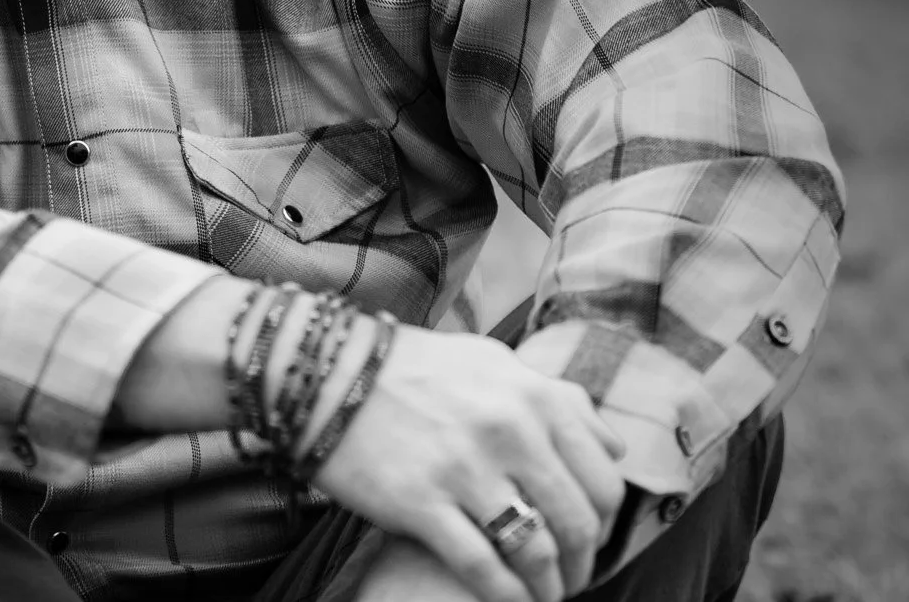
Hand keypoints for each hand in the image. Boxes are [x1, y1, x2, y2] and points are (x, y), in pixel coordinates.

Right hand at [311, 326, 625, 601]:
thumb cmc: (413, 368)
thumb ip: (558, 398)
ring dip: (549, 585)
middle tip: (571, 576)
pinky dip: (509, 596)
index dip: (604, 519)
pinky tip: (511, 600)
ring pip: (538, 551)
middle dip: (583, 561)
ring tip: (543, 593)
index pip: (602, 477)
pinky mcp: (422, 504)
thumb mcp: (491, 362)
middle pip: (577, 521)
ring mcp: (465, 468)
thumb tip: (614, 447)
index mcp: (531, 393)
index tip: (590, 535)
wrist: (327, 371)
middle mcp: (508, 428)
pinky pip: (484, 569)